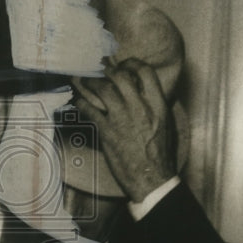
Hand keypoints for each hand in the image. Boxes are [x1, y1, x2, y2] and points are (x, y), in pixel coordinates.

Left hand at [72, 58, 176, 203]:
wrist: (151, 178)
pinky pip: (89, 109)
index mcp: (158, 105)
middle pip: (120, 76)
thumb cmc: (160, 154)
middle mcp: (139, 107)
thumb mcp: (165, 124)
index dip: (131, 64)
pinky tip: (78, 101)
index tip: (123, 64)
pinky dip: (81, 102)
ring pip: (102, 89)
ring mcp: (121, 118)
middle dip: (107, 70)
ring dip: (89, 82)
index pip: (145, 72)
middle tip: (98, 69)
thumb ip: (155, 105)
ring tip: (83, 80)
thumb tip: (144, 92)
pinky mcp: (106, 131)